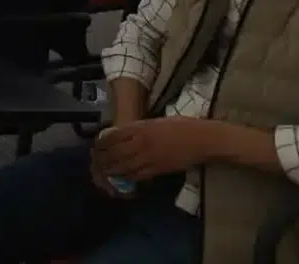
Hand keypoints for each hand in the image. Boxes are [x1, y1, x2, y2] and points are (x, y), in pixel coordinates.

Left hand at [93, 117, 217, 183]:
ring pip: (123, 166)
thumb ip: (138, 128)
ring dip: (111, 169)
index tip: (96, 146)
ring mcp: (149, 157)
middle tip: (95, 162)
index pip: (113, 136)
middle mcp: (141, 142)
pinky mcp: (159, 169)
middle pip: (115, 153)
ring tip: (102, 171)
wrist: (203, 139)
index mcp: (140, 127)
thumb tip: (123, 134)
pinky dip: (127, 176)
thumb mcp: (155, 121)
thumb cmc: (182, 126)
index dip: (102, 143)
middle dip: (102, 158)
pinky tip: (121, 177)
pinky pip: (138, 175)